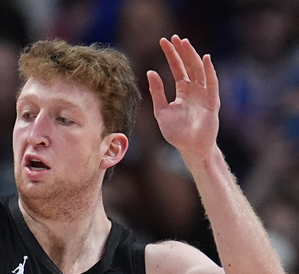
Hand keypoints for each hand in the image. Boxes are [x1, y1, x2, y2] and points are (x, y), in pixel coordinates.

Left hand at [147, 35, 219, 161]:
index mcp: (182, 92)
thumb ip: (157, 92)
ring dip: (192, 56)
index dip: (171, 55)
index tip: (163, 41)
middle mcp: (194, 90)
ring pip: (199, 70)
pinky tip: (204, 59)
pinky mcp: (212, 101)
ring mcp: (204, 94)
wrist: (190, 147)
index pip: (177, 68)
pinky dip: (209, 71)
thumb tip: (150, 72)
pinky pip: (211, 83)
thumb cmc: (176, 132)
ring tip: (185, 43)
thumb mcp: (161, 111)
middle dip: (182, 51)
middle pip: (188, 66)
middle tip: (174, 37)